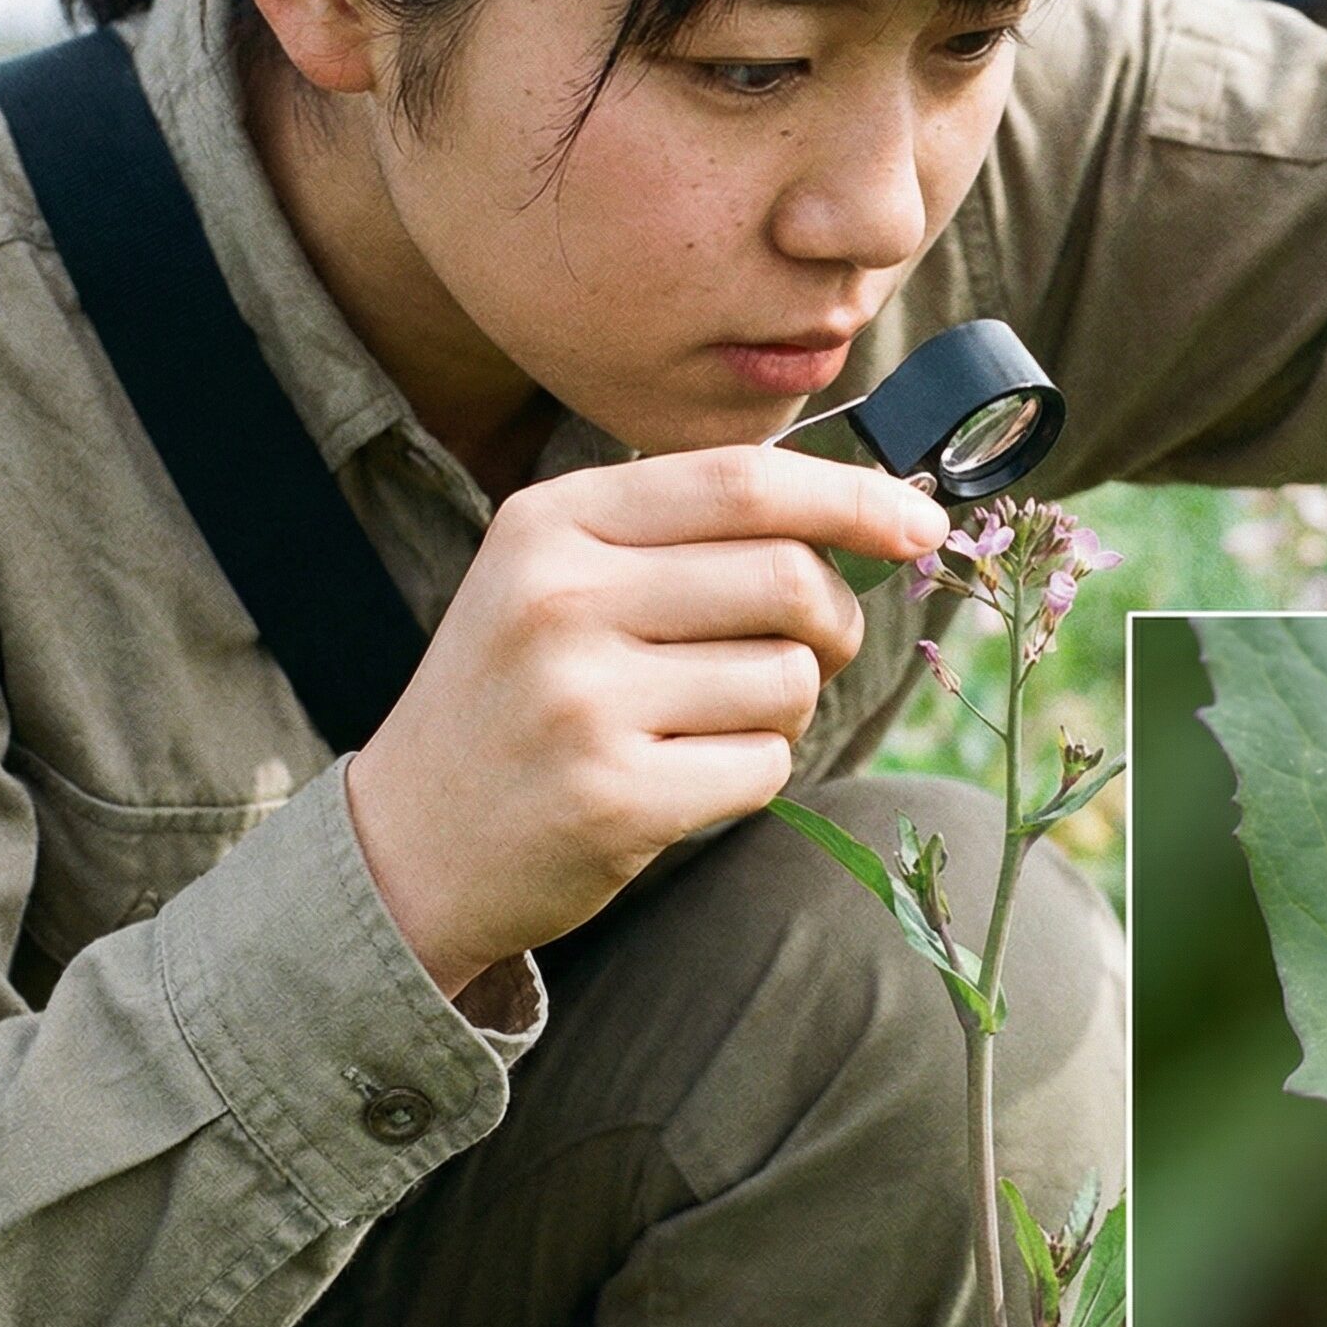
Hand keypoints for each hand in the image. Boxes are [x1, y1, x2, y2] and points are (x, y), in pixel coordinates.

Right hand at [343, 446, 949, 996]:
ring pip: (789, 678)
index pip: (742, 482)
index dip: (852, 496)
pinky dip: (755, 773)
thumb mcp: (564, 578)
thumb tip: (878, 513)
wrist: (406, 844)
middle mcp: (559, 598)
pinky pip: (765, 765)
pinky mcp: (612, 797)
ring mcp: (582, 700)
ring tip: (712, 723)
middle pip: (786, 578)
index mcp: (552, 522)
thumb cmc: (522, 696)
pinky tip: (684, 778)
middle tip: (818, 650)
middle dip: (835, 619)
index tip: (920, 523)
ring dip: (787, 707)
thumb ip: (692, 535)